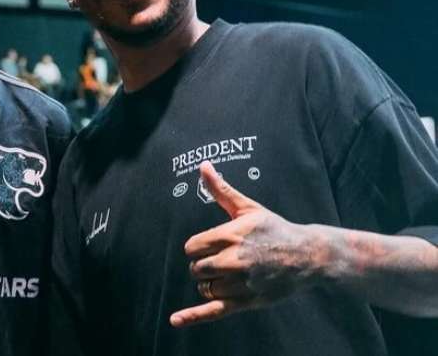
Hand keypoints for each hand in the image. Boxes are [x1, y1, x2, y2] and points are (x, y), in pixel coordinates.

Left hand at [169, 161, 322, 326]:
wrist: (308, 255)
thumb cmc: (274, 228)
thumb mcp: (247, 207)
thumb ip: (221, 190)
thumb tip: (203, 165)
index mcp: (229, 235)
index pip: (192, 247)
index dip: (199, 247)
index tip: (212, 245)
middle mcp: (232, 260)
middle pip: (196, 268)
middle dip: (203, 265)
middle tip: (222, 260)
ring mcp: (239, 283)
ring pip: (205, 288)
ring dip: (210, 283)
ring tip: (229, 275)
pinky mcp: (246, 301)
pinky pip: (213, 311)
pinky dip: (192, 316)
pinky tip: (176, 320)